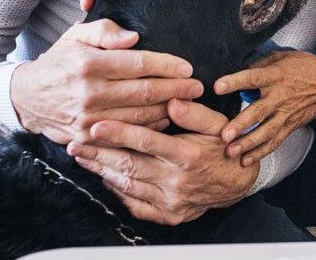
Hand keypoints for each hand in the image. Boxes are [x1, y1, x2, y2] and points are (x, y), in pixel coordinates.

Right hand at [9, 18, 202, 144]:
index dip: (167, 66)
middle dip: (177, 89)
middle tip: (198, 87)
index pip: (138, 64)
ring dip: (168, 110)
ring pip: (140, 116)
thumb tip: (133, 38)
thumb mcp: (76, 37)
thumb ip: (105, 32)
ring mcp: (89, 119)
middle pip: (145, 92)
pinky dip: (149, 127)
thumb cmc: (59, 62)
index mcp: (89, 64)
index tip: (187, 67)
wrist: (27, 98)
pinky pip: (127, 134)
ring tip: (187, 102)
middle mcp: (90, 93)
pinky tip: (164, 118)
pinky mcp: (87, 137)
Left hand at [67, 99, 259, 224]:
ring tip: (83, 159)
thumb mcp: (218, 123)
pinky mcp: (169, 215)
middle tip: (76, 144)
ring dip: (103, 172)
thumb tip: (172, 100)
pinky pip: (137, 206)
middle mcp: (178, 181)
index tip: (96, 126)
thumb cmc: (224, 147)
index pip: (147, 142)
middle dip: (99, 154)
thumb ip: (195, 113)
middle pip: (130, 166)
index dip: (119, 133)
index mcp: (189, 155)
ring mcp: (172, 201)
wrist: (239, 182)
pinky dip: (118, 193)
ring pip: (129, 186)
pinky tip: (106, 178)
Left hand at [214, 51, 315, 165]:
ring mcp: (285, 114)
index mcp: (276, 76)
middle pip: (259, 112)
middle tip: (225, 135)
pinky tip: (246, 161)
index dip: (235, 82)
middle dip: (241, 124)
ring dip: (248, 143)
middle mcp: (280, 97)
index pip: (253, 78)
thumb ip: (261, 64)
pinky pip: (274, 142)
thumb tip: (239, 69)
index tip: (218, 87)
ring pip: (265, 132)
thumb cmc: (306, 68)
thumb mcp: (283, 57)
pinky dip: (260, 152)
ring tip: (231, 152)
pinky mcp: (289, 126)